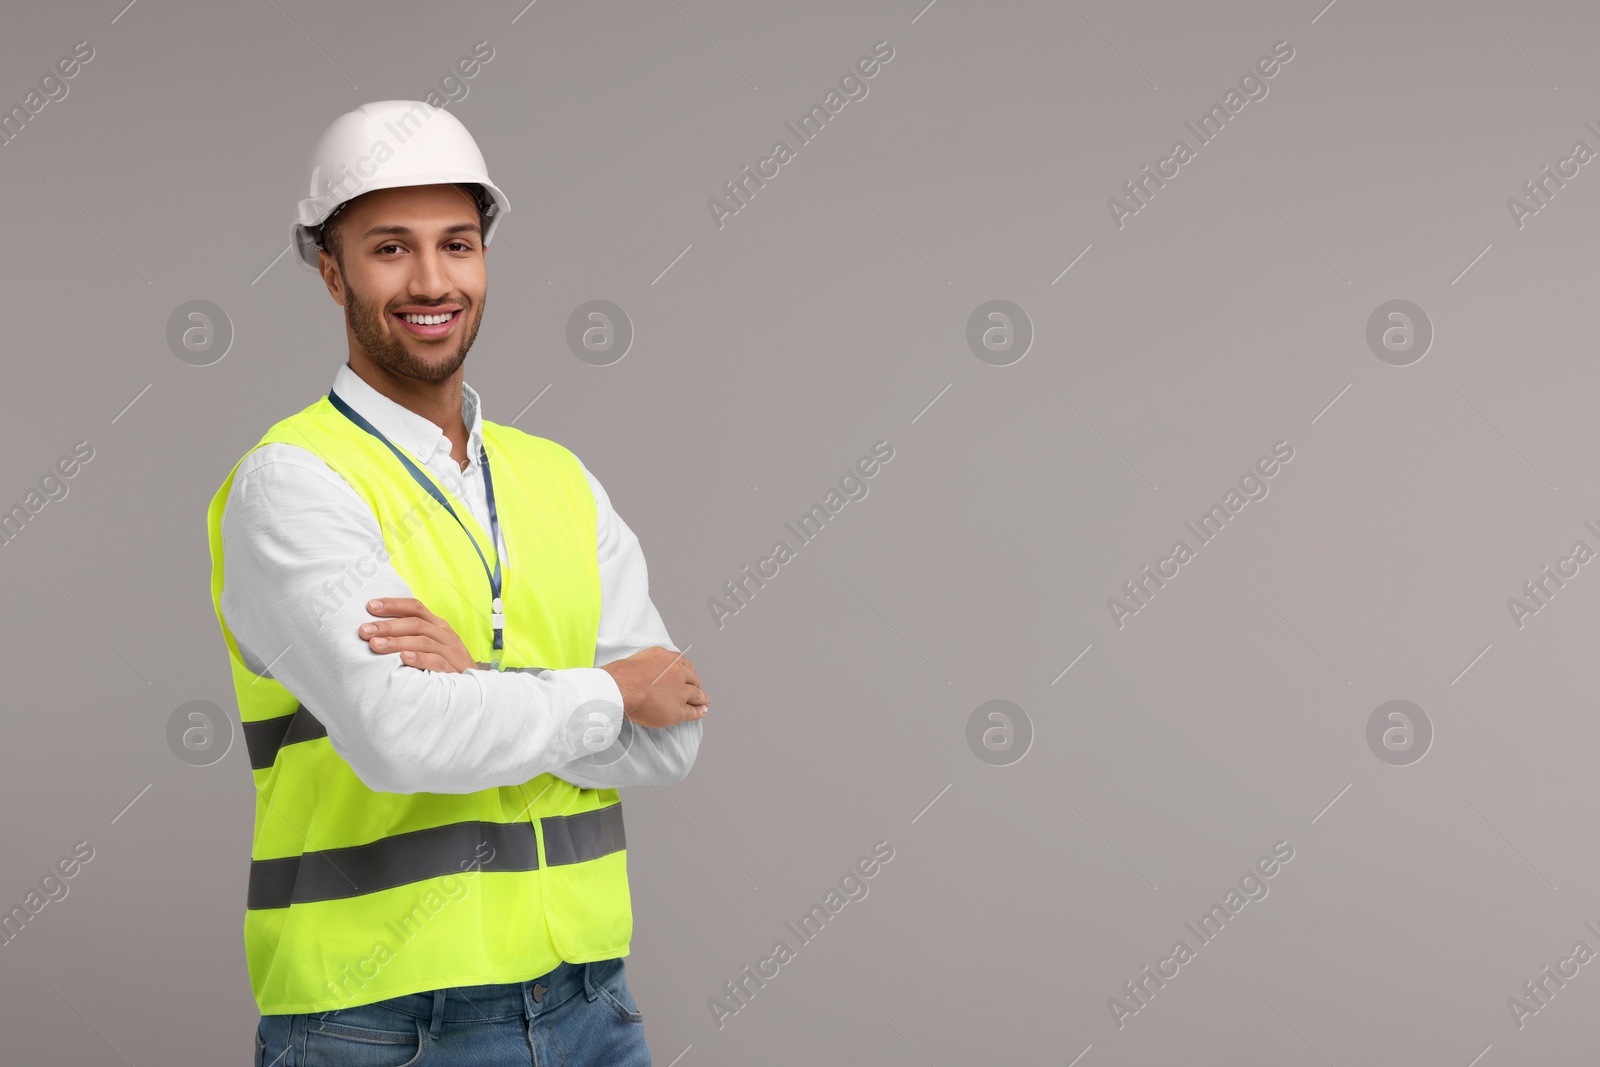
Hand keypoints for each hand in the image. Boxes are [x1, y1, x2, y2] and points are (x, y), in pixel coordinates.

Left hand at [359, 598, 475, 673]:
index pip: (415, 608)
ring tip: (376, 644)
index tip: (370, 606)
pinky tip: (403, 658)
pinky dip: (419, 659)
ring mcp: (450, 651)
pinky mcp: (453, 670)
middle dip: (388, 625)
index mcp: (437, 625)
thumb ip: (410, 636)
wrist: (473, 688)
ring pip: (423, 641)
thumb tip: (376, 632)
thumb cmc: (445, 664)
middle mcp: (444, 634)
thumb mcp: (431, 645)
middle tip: (365, 630)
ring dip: (397, 642)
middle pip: (415, 623)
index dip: (393, 605)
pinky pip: (436, 662)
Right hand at [600, 646, 707, 728]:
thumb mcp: (639, 659)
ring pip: (697, 695)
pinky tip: (702, 712)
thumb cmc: (623, 675)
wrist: (623, 687)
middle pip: (693, 678)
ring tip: (705, 702)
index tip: (689, 675)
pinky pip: (693, 711)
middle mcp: (678, 673)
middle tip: (698, 688)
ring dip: (702, 698)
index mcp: (668, 659)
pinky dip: (699, 712)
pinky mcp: (679, 709)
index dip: (688, 671)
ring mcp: (680, 692)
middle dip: (696, 684)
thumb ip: (650, 664)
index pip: (683, 664)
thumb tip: (647, 673)